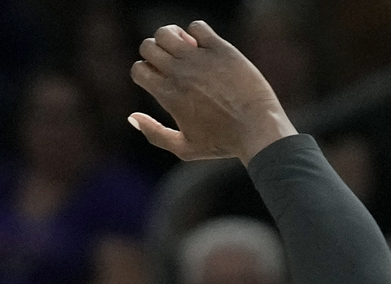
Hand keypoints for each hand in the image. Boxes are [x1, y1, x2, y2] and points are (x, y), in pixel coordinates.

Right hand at [129, 23, 295, 164]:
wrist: (259, 131)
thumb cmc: (224, 143)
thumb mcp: (185, 148)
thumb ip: (155, 134)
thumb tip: (132, 117)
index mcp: (168, 95)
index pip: (138, 68)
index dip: (147, 72)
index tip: (163, 79)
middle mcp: (179, 74)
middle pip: (148, 46)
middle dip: (156, 52)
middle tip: (175, 63)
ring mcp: (200, 59)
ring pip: (167, 32)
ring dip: (172, 37)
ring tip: (188, 51)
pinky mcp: (221, 50)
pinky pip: (198, 27)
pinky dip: (198, 33)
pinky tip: (208, 47)